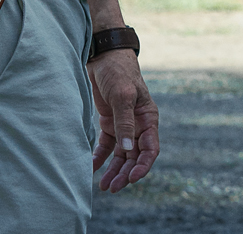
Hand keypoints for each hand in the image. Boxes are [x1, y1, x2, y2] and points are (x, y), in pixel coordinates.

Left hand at [88, 50, 159, 192]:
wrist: (102, 56)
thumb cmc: (118, 72)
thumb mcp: (123, 95)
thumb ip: (124, 121)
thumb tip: (127, 148)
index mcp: (148, 118)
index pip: (150, 149)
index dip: (143, 166)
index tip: (132, 179)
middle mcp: (138, 124)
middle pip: (134, 156)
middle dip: (125, 173)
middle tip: (112, 187)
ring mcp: (123, 125)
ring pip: (121, 154)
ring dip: (114, 170)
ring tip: (104, 186)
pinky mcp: (108, 123)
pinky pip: (106, 146)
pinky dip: (100, 158)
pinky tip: (92, 169)